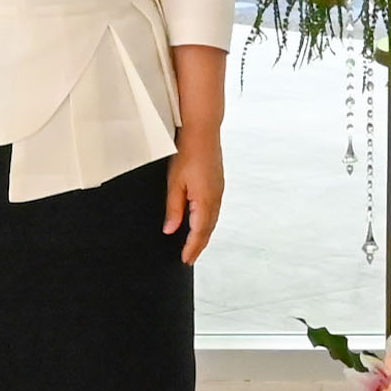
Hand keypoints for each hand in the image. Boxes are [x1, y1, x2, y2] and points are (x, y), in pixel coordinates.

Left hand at [164, 135, 223, 263]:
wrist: (202, 131)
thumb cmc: (188, 152)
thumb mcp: (174, 183)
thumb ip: (174, 209)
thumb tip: (171, 230)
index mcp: (206, 200)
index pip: (199, 232)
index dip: (192, 248)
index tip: (185, 259)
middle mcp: (216, 198)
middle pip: (208, 229)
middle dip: (199, 245)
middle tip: (190, 258)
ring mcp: (219, 190)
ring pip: (213, 219)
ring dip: (204, 234)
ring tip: (195, 244)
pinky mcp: (218, 183)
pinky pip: (214, 209)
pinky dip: (208, 221)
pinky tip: (201, 221)